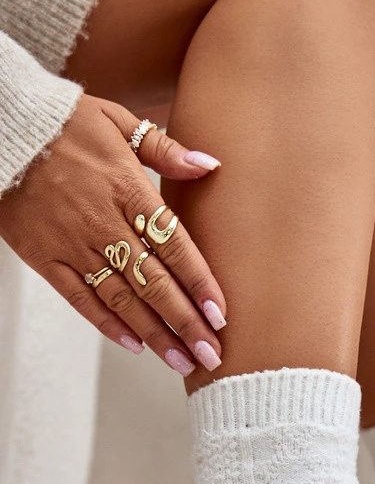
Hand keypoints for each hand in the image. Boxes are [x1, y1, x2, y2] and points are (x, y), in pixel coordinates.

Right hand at [0, 94, 226, 375]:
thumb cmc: (62, 121)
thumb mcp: (118, 121)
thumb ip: (165, 148)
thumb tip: (210, 164)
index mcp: (128, 189)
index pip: (174, 246)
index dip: (200, 284)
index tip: (221, 316)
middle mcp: (104, 223)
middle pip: (154, 282)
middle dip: (186, 323)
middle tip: (212, 356)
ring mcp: (74, 244)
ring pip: (122, 299)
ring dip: (155, 334)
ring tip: (182, 362)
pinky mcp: (45, 257)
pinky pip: (80, 298)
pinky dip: (107, 323)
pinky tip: (134, 345)